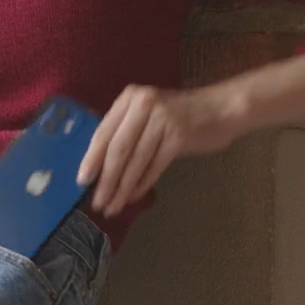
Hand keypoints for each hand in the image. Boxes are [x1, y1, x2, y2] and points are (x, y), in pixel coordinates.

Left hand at [77, 84, 242, 216]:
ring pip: (135, 160)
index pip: (103, 132)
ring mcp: (162, 119)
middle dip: (105, 179)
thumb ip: (126, 131)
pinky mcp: (179, 136)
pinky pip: (155, 165)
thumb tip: (100, 166)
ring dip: (123, 187)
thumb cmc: (181, 114)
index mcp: (129, 98)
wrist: (222, 108)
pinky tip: (134, 197)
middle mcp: (143, 105)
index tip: (81, 181)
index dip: (91, 159)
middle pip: (117, 149)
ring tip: (113, 206)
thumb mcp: (148, 113)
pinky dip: (143, 184)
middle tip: (97, 202)